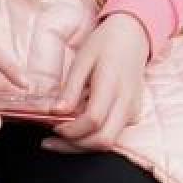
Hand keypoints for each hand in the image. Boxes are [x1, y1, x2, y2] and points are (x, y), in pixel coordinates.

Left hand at [45, 13, 149, 152]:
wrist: (133, 37)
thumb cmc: (104, 44)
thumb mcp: (82, 59)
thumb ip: (71, 87)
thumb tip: (55, 112)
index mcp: (112, 85)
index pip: (94, 119)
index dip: (72, 129)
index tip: (52, 126)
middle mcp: (127, 103)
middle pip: (104, 140)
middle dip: (75, 146)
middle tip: (50, 142)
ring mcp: (133, 111)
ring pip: (109, 142)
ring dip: (82, 145)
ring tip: (58, 139)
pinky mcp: (133, 115)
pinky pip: (112, 133)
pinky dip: (92, 136)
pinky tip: (75, 128)